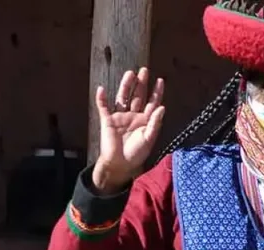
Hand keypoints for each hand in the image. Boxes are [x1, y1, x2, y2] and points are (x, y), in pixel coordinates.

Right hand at [92, 67, 165, 193]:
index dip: (156, 92)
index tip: (160, 80)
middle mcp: (133, 116)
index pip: (152, 102)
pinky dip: (101, 98)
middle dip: (141, 84)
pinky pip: (103, 107)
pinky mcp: (107, 120)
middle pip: (138, 96)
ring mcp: (120, 117)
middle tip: (144, 70)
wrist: (120, 164)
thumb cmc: (136, 154)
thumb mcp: (149, 139)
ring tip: (130, 74)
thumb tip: (162, 108)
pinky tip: (101, 89)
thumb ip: (155, 123)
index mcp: (145, 120)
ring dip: (125, 86)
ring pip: (123, 97)